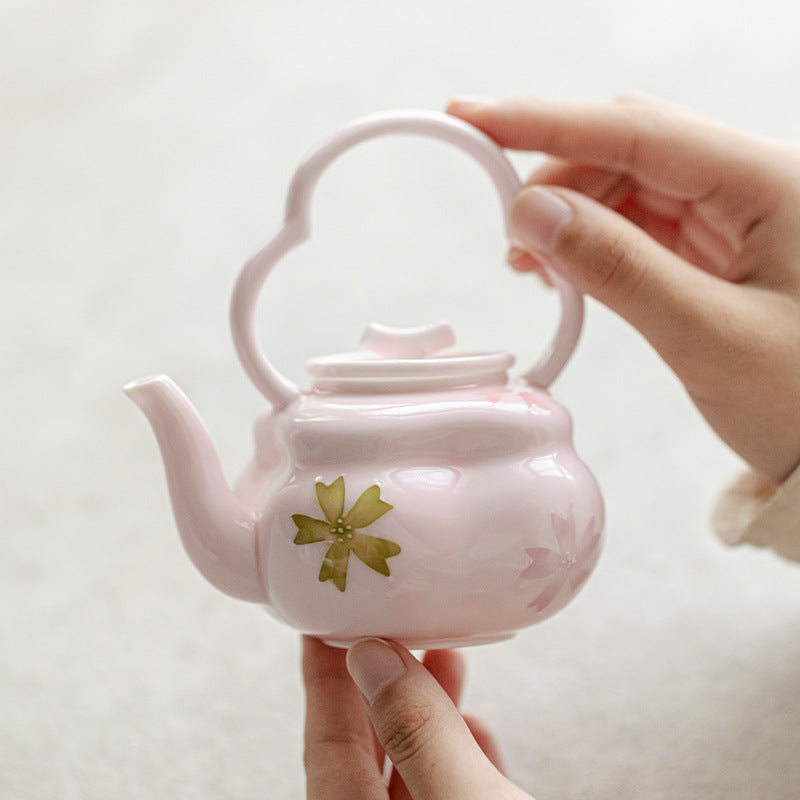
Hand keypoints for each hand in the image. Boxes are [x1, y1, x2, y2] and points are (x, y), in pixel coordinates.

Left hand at [302, 636, 531, 798]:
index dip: (324, 678)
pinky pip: (452, 794)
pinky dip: (460, 755)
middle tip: (390, 622)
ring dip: (428, 709)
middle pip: (367, 751)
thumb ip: (418, 734)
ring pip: (415, 768)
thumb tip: (373, 658)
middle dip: (382, 680)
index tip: (324, 621)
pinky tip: (477, 725)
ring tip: (444, 654)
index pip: (327, 744)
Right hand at [448, 94, 799, 483]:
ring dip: (570, 215)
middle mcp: (752, 183)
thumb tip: (531, 213)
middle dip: (556, 180)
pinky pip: (639, 223)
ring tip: (534, 266)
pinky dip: (593, 241)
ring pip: (627, 185)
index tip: (473, 118)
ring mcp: (735, 213)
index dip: (545, 121)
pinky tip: (568, 271)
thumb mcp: (708, 337)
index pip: (637, 130)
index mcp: (769, 183)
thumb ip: (619, 270)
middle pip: (627, 149)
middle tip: (508, 234)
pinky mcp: (717, 245)